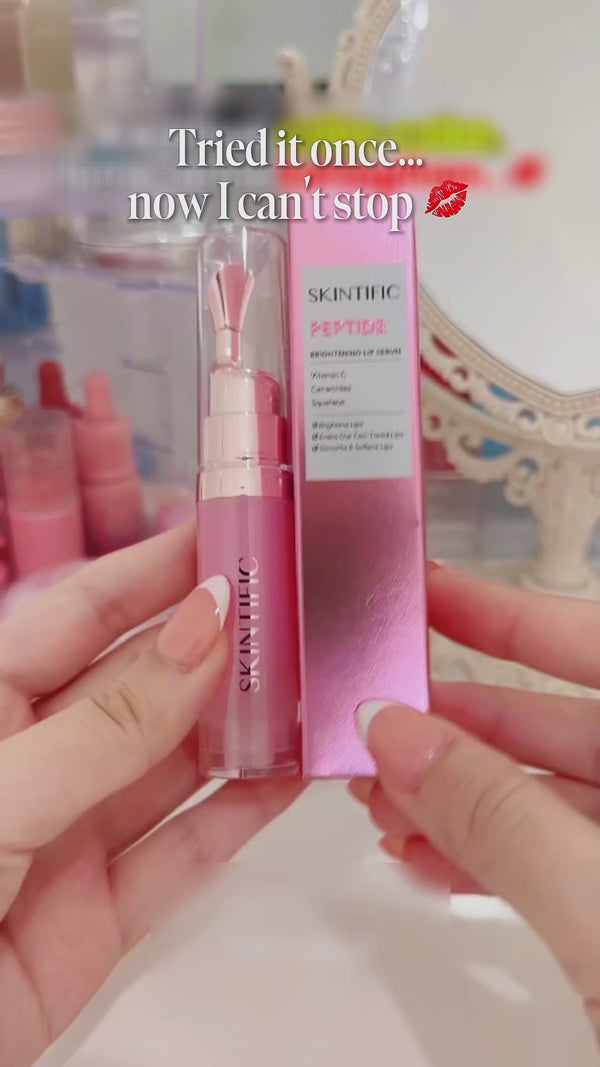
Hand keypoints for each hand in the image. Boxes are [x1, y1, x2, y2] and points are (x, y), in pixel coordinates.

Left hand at [0, 524, 301, 1066]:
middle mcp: (38, 759)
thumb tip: (202, 631)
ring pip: (174, 766)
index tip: (231, 541)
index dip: (155, 572)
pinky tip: (293, 779)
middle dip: (215, 647)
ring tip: (311, 686)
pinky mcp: (102, 913)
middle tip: (293, 612)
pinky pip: (184, 854)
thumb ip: (110, 721)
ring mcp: (73, 836)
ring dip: (242, 728)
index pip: (83, 613)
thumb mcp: (4, 788)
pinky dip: (240, 818)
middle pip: (142, 685)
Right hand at [350, 563, 599, 1040]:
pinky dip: (495, 858)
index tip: (426, 591)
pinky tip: (427, 858)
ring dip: (462, 799)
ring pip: (556, 802)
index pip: (596, 645)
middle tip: (373, 719)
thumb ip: (500, 817)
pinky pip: (563, 864)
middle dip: (459, 727)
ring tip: (380, 801)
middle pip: (565, 727)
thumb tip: (398, 735)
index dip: (506, 613)